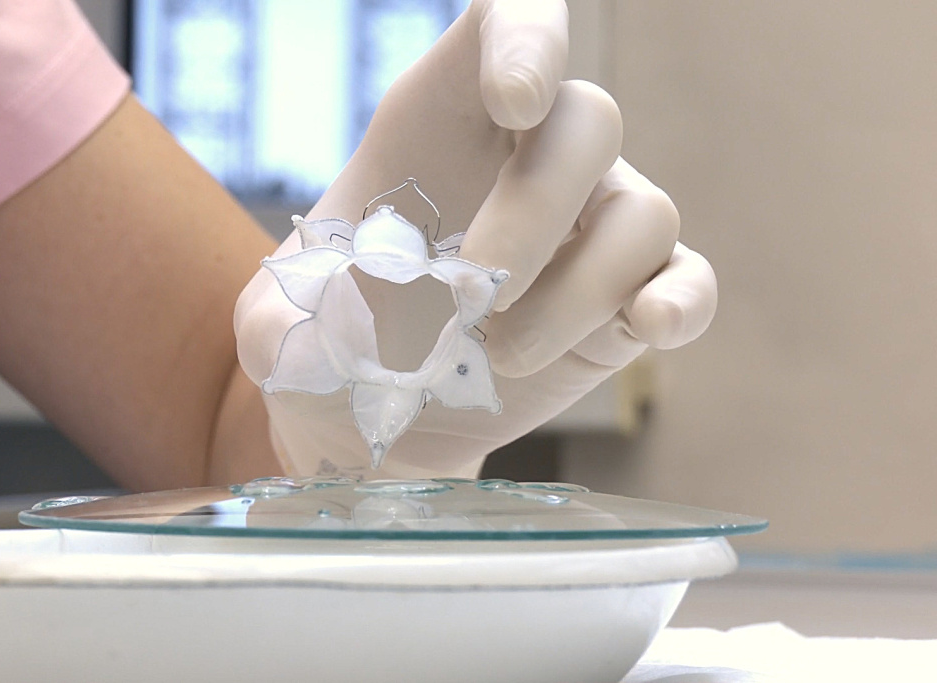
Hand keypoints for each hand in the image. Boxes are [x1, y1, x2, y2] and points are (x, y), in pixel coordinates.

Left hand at [234, 0, 715, 478]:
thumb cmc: (326, 348)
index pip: (508, 25)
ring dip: (575, 294)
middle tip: (471, 299)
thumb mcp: (281, 327)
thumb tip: (381, 320)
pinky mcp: (625, 300)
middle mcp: (533, 156)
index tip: (514, 101)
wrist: (378, 419)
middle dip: (533, 216)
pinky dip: (679, 303)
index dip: (528, 39)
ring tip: (502, 354)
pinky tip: (645, 329)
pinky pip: (687, 280)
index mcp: (443, 121)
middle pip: (590, 122)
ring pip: (643, 213)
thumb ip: (307, 316)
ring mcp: (591, 227)